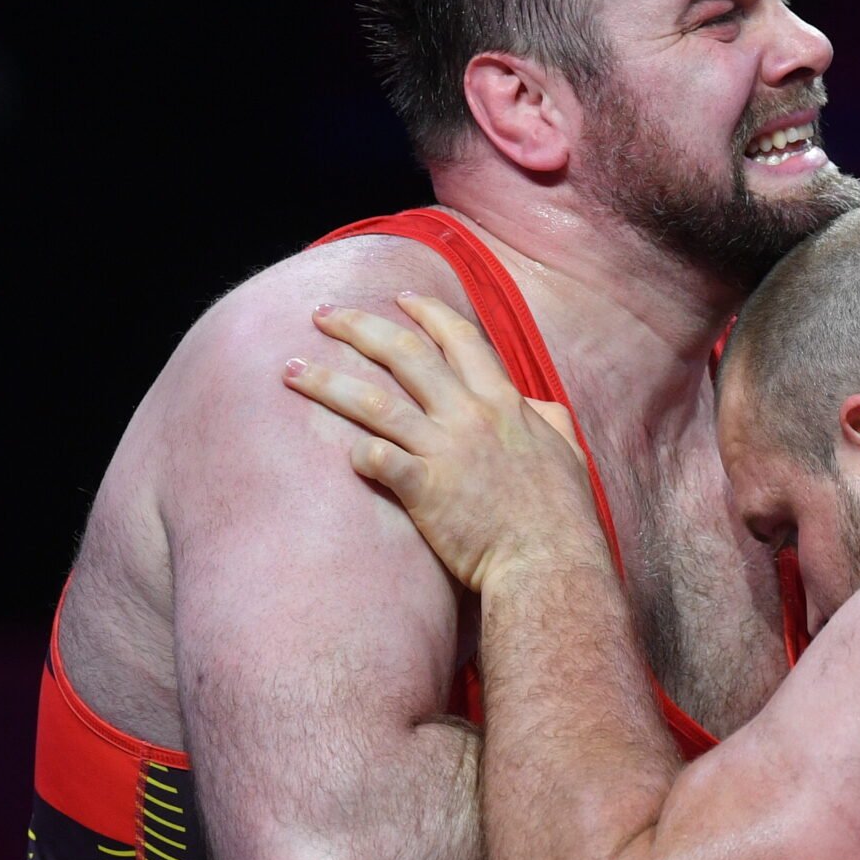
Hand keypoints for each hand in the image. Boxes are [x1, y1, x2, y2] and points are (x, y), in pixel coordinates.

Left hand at [282, 296, 599, 591]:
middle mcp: (469, 415)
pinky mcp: (426, 490)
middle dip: (358, 326)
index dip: (426, 313)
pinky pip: (377, 459)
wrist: (551, 562)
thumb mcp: (568, 453)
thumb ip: (551, 421)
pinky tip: (339, 452)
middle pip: (404, 353)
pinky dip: (356, 452)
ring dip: (328, 381)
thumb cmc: (563, 514)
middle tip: (321, 313)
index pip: (459, 339)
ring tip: (291, 371)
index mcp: (502, 402)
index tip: (398, 297)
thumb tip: (539, 406)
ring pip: (375, 402)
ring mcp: (446, 450)